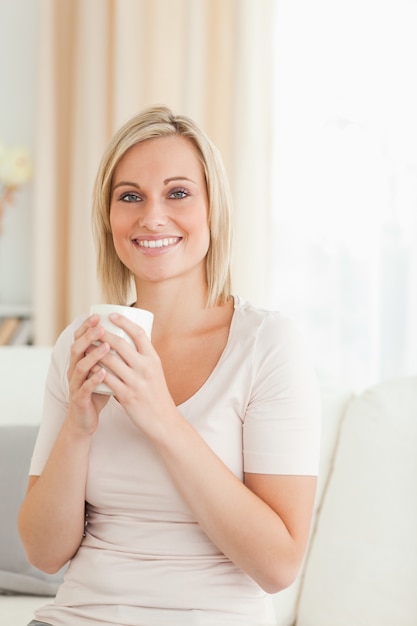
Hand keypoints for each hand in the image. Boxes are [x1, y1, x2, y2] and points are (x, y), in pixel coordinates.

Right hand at [66, 314, 110, 434]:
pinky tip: (103, 373)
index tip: (97, 315)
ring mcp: (75, 385)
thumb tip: (130, 336)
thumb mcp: (103, 370)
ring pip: (79, 367)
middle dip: (88, 337)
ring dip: (92, 355)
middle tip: (101, 327)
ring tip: (105, 346)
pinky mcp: (79, 399)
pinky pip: (85, 388)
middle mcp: (74, 370)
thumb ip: (111, 355)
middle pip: (77, 349)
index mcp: (80, 360)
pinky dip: (93, 379)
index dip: (86, 327)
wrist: (85, 420)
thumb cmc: (97, 392)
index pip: (79, 339)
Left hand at [95, 313, 176, 436]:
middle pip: (120, 344)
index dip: (124, 322)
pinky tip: (87, 367)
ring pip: (109, 360)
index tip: (112, 315)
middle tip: (92, 328)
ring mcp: (136, 382)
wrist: (163, 421)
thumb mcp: (156, 372)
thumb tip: (129, 342)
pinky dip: (95, 371)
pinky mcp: (126, 396)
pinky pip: (106, 379)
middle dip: (103, 333)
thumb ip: (143, 358)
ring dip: (95, 351)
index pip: (139, 334)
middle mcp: (146, 368)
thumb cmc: (157, 395)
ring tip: (85, 345)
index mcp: (154, 359)